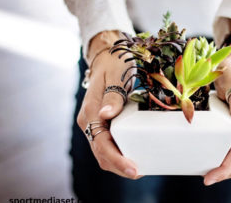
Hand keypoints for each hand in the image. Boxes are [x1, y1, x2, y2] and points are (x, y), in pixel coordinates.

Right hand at [77, 31, 140, 178]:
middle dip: (119, 167)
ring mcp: (95, 123)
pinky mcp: (102, 123)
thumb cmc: (113, 64)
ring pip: (104, 152)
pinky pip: (108, 143)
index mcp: (90, 113)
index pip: (102, 144)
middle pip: (101, 153)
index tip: (134, 170)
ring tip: (140, 168)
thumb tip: (106, 115)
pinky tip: (134, 154)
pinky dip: (120, 153)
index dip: (117, 160)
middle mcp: (89, 122)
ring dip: (119, 163)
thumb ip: (112, 97)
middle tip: (141, 172)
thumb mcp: (115, 77)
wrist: (107, 57)